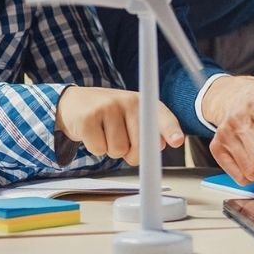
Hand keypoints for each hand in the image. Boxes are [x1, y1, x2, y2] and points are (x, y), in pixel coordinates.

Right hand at [56, 86, 183, 165]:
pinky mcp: (88, 117)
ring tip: (105, 132)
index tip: (177, 141)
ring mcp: (107, 106)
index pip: (161, 116)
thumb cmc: (110, 114)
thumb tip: (160, 144)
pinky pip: (98, 149)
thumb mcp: (132, 117)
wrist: (76, 102)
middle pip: (140, 145)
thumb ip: (149, 131)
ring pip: (118, 151)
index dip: (170, 129)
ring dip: (110, 149)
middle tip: (121, 138)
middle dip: (131, 153)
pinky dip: (95, 148)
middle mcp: (128, 100)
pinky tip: (92, 132)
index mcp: (143, 102)